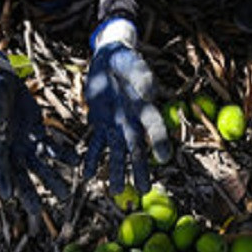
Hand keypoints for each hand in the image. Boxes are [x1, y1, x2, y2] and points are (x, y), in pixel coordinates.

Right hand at [0, 50, 74, 220]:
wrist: (4, 79)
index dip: (2, 179)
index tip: (8, 197)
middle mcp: (11, 148)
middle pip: (19, 174)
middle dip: (28, 193)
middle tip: (37, 212)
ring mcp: (25, 143)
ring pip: (39, 166)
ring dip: (52, 180)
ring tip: (66, 195)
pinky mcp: (39, 134)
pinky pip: (53, 148)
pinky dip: (64, 156)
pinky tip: (76, 163)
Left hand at [82, 19, 170, 193]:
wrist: (106, 60)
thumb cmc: (124, 60)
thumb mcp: (131, 63)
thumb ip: (141, 76)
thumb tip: (148, 92)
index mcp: (144, 107)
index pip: (155, 127)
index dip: (160, 142)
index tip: (164, 158)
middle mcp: (132, 121)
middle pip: (138, 149)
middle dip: (140, 169)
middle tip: (143, 190)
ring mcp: (116, 125)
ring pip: (117, 152)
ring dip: (116, 172)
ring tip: (115, 192)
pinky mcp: (99, 124)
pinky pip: (95, 145)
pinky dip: (92, 159)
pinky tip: (87, 176)